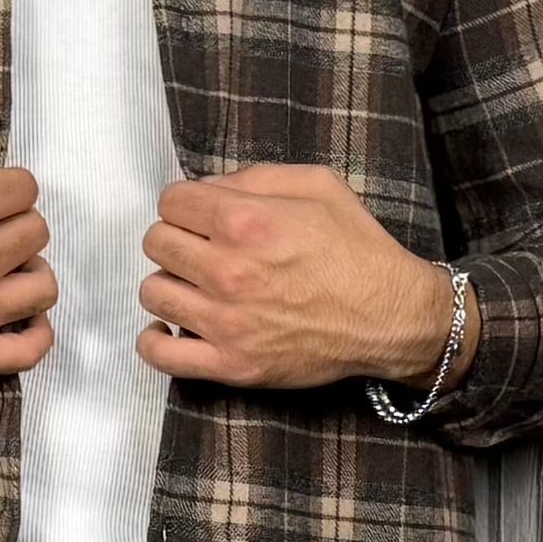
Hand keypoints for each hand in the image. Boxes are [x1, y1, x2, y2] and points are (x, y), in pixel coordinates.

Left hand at [138, 165, 455, 392]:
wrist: (390, 316)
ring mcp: (227, 321)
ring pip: (153, 292)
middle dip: (176, 238)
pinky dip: (154, 340)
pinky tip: (169, 326)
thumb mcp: (318, 186)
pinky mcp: (231, 364)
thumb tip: (207, 188)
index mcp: (246, 220)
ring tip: (194, 286)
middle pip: (157, 243)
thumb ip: (255, 177)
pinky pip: (160, 354)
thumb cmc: (357, 249)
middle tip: (200, 249)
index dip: (185, 204)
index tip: (200, 216)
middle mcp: (229, 270)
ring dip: (168, 283)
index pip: (171, 202)